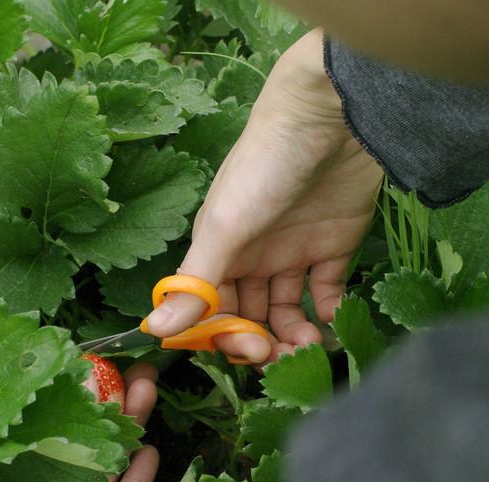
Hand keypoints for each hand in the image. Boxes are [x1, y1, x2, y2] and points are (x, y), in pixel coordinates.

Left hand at [0, 363, 159, 481]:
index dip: (74, 394)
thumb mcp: (50, 469)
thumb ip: (72, 422)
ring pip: (104, 468)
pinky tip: (150, 450)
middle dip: (108, 406)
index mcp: (14, 477)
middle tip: (136, 370)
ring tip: (148, 392)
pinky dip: (135, 478)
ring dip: (126, 432)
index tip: (99, 363)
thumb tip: (84, 372)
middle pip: (80, 442)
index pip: (46, 423)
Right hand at [146, 29, 383, 363]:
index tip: (244, 349)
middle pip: (249, 314)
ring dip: (293, 334)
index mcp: (218, 251)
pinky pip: (327, 292)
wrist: (331, 117)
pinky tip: (330, 322)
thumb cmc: (265, 167)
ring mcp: (292, 252)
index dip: (223, 334)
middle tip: (281, 356)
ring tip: (308, 345)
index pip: (211, 309)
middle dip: (261, 341)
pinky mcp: (333, 246)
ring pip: (286, 310)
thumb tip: (154, 330)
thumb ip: (196, 283)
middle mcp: (251, 256)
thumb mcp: (224, 228)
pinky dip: (328, 313)